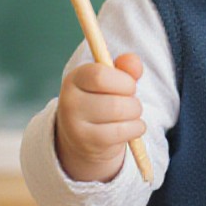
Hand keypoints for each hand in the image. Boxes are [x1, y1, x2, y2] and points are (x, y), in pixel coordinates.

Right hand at [55, 53, 145, 182]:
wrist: (83, 137)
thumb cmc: (103, 101)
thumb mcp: (112, 80)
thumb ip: (125, 67)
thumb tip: (133, 61)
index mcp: (75, 78)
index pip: (99, 75)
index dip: (123, 81)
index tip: (128, 86)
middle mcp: (69, 101)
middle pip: (114, 101)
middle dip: (133, 102)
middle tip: (131, 104)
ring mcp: (75, 125)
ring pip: (119, 115)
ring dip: (135, 115)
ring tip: (130, 115)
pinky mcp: (87, 143)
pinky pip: (122, 133)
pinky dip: (136, 128)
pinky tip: (132, 127)